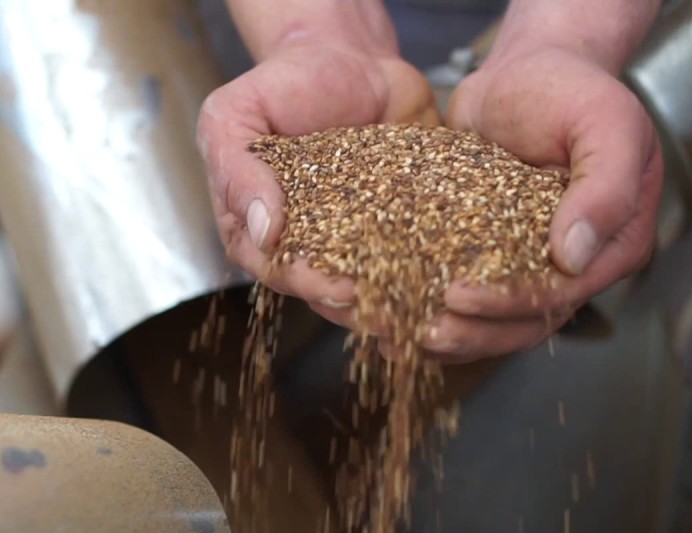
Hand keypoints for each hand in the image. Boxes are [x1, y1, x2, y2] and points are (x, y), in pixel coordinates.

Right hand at [197, 38, 438, 315]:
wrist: (347, 56)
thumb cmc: (283, 83)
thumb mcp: (236, 115)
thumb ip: (237, 170)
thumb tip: (264, 232)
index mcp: (258, 230)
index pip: (278, 270)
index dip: (307, 284)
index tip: (336, 288)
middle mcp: (307, 245)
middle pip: (328, 292)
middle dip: (359, 308)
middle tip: (387, 313)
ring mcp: (355, 241)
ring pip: (375, 287)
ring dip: (399, 307)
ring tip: (425, 318)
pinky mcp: (400, 226)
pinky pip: (416, 259)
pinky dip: (434, 277)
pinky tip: (455, 287)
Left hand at [426, 44, 662, 363]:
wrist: (526, 71)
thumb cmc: (571, 89)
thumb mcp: (604, 121)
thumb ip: (606, 185)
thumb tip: (575, 256)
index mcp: (614, 243)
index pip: (563, 292)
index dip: (512, 303)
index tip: (461, 297)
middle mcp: (576, 265)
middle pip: (525, 321)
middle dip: (473, 333)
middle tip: (423, 332)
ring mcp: (530, 264)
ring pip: (494, 321)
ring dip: (451, 336)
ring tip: (403, 336)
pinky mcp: (489, 255)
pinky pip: (465, 295)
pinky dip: (432, 311)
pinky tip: (395, 318)